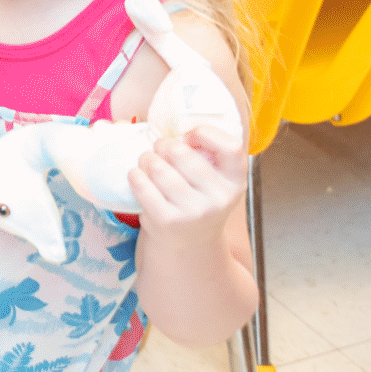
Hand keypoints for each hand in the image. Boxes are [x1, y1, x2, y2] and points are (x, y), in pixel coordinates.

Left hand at [129, 124, 246, 244]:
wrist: (189, 242)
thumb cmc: (198, 198)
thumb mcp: (214, 180)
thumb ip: (205, 155)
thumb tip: (173, 129)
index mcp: (235, 181)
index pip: (231, 148)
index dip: (205, 133)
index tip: (189, 135)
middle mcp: (219, 198)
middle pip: (181, 153)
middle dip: (163, 145)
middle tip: (159, 149)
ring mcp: (194, 211)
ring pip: (158, 168)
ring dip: (146, 159)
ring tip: (148, 162)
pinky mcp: (168, 220)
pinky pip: (142, 185)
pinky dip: (135, 175)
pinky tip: (139, 176)